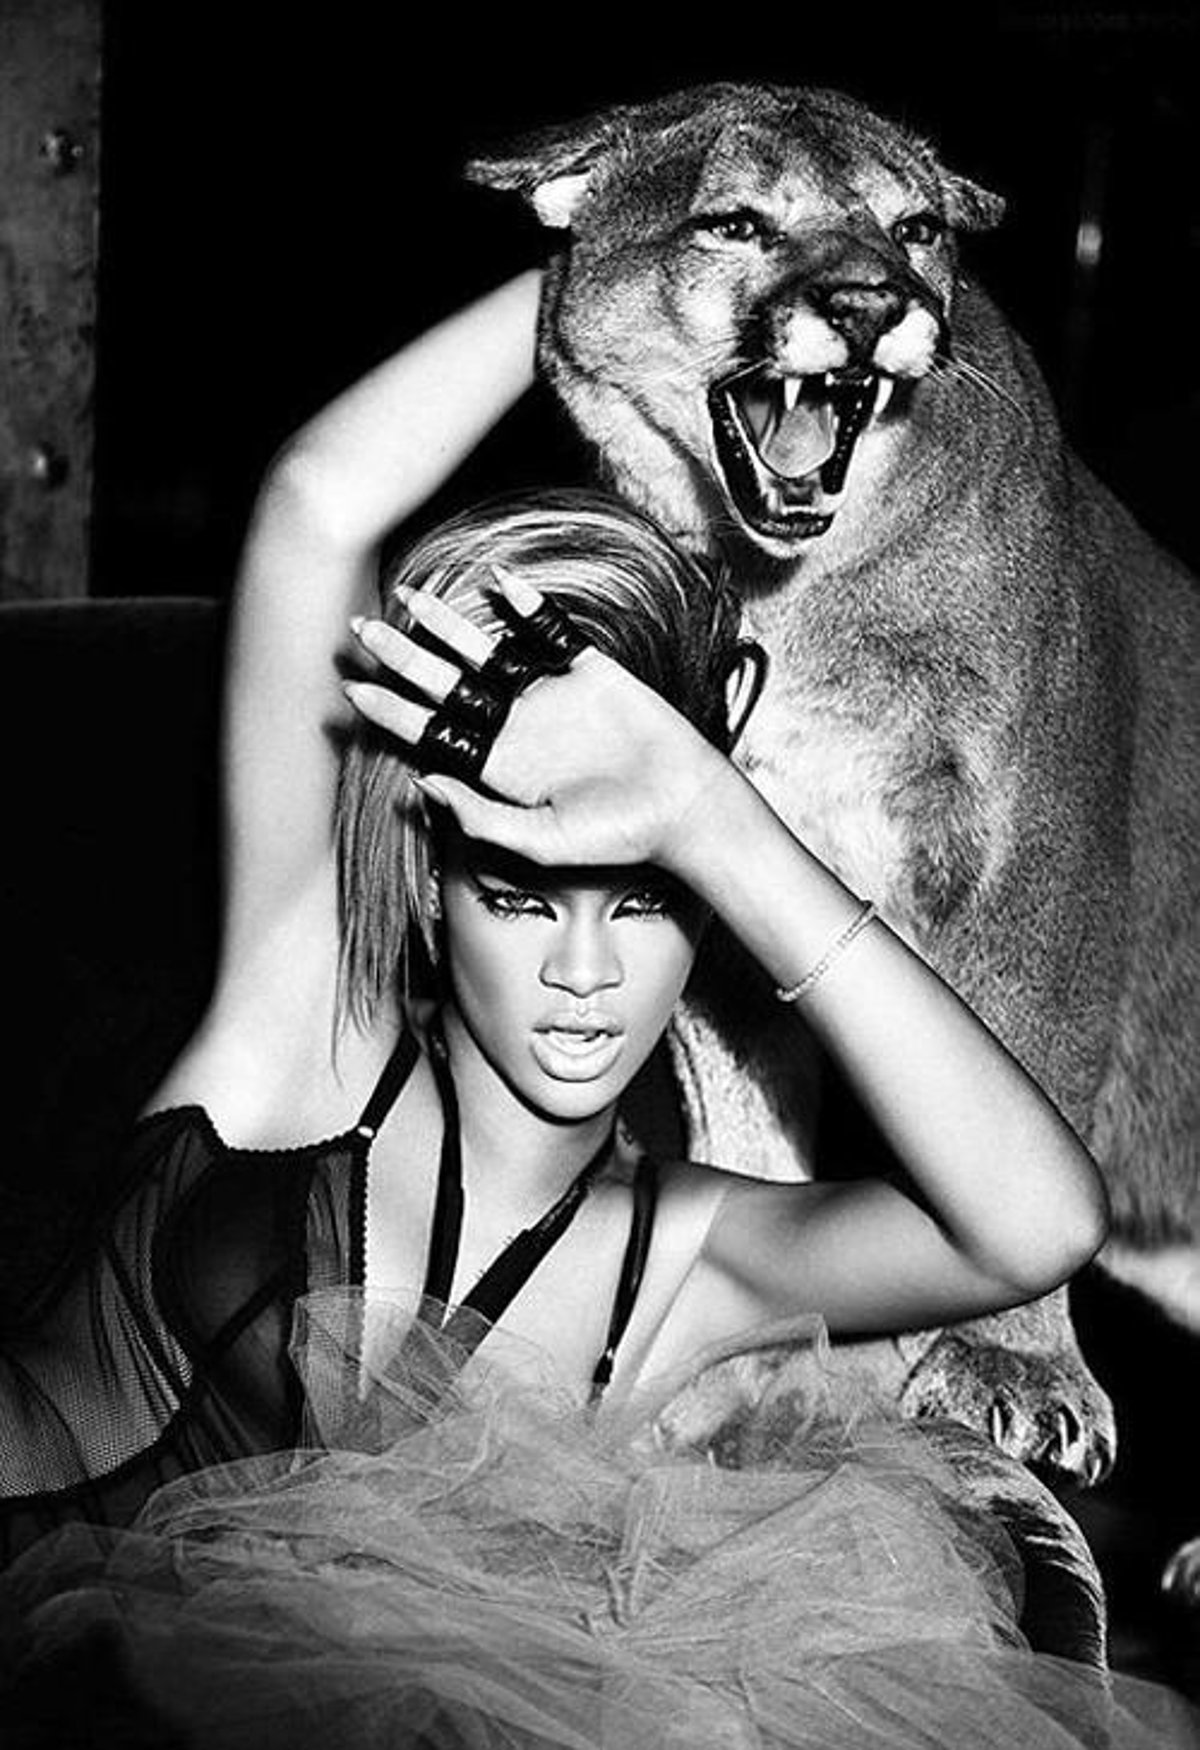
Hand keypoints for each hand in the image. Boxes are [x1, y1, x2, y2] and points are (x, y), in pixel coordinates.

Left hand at [345, 572, 725, 868]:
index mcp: (499, 768)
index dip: (391, 712)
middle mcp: (518, 727)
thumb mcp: (539, 841)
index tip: (351, 690)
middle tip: (359, 631)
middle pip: (446, 685)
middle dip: (402, 658)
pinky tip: (499, 583)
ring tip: (409, 598)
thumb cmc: (616, 836)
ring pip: (487, 651)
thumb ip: (479, 817)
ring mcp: (552, 696)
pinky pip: (553, 633)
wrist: (684, 810)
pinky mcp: (592, 671)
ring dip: (447, 624)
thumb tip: (421, 783)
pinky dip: (529, 607)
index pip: (432, 732)